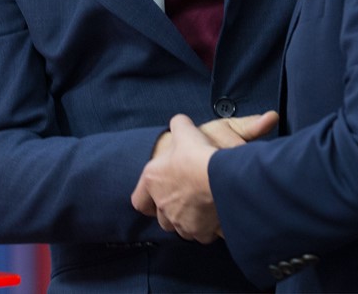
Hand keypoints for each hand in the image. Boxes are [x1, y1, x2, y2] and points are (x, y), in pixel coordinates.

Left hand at [132, 111, 277, 239]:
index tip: (156, 194)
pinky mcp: (199, 232)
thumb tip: (178, 122)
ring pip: (181, 227)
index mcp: (153, 181)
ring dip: (188, 219)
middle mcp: (163, 206)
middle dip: (171, 209)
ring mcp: (181, 222)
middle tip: (186, 196)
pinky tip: (215, 214)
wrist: (218, 177)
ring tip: (202, 205)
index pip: (139, 200)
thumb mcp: (184, 130)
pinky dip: (206, 227)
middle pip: (162, 217)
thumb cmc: (197, 154)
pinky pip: (201, 234)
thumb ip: (178, 125)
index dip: (147, 198)